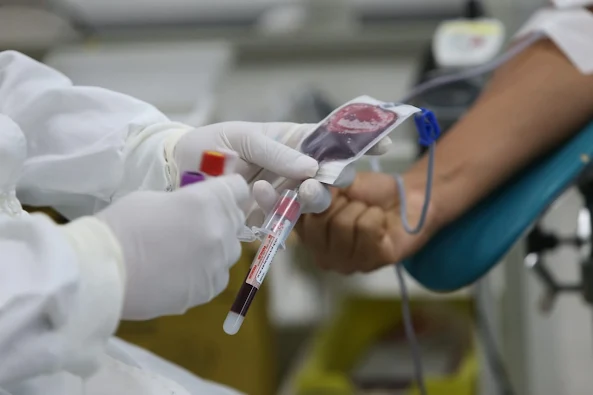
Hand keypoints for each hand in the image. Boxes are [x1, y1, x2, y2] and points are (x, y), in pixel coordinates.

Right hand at [96, 175, 248, 319]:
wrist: (102, 272)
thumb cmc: (122, 226)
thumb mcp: (157, 198)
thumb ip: (187, 201)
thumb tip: (198, 206)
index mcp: (207, 202)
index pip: (239, 188)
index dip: (226, 189)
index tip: (214, 194)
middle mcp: (219, 231)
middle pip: (236, 219)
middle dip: (220, 217)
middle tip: (194, 223)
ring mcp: (216, 263)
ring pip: (230, 250)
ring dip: (215, 247)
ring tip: (185, 251)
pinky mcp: (208, 290)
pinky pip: (218, 276)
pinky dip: (206, 273)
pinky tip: (181, 272)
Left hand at [172, 122, 390, 223]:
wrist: (177, 170)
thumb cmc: (210, 144)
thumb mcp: (242, 137)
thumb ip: (276, 152)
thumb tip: (312, 168)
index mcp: (292, 141)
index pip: (333, 141)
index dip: (358, 143)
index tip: (385, 144)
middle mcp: (293, 168)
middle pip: (329, 177)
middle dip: (330, 183)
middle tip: (312, 185)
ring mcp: (282, 194)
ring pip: (311, 202)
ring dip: (301, 200)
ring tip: (268, 188)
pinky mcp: (267, 217)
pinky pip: (283, 220)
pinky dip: (274, 211)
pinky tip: (254, 195)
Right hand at [296, 171, 438, 273]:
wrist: (406, 198)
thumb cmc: (369, 194)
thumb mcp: (339, 183)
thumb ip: (320, 187)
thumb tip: (308, 187)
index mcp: (307, 233)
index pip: (292, 217)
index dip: (298, 199)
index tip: (293, 188)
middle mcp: (321, 254)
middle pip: (318, 223)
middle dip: (339, 203)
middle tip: (353, 203)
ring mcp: (345, 264)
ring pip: (342, 225)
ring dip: (360, 209)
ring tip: (368, 212)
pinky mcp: (371, 263)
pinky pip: (365, 229)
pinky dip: (375, 216)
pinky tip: (380, 222)